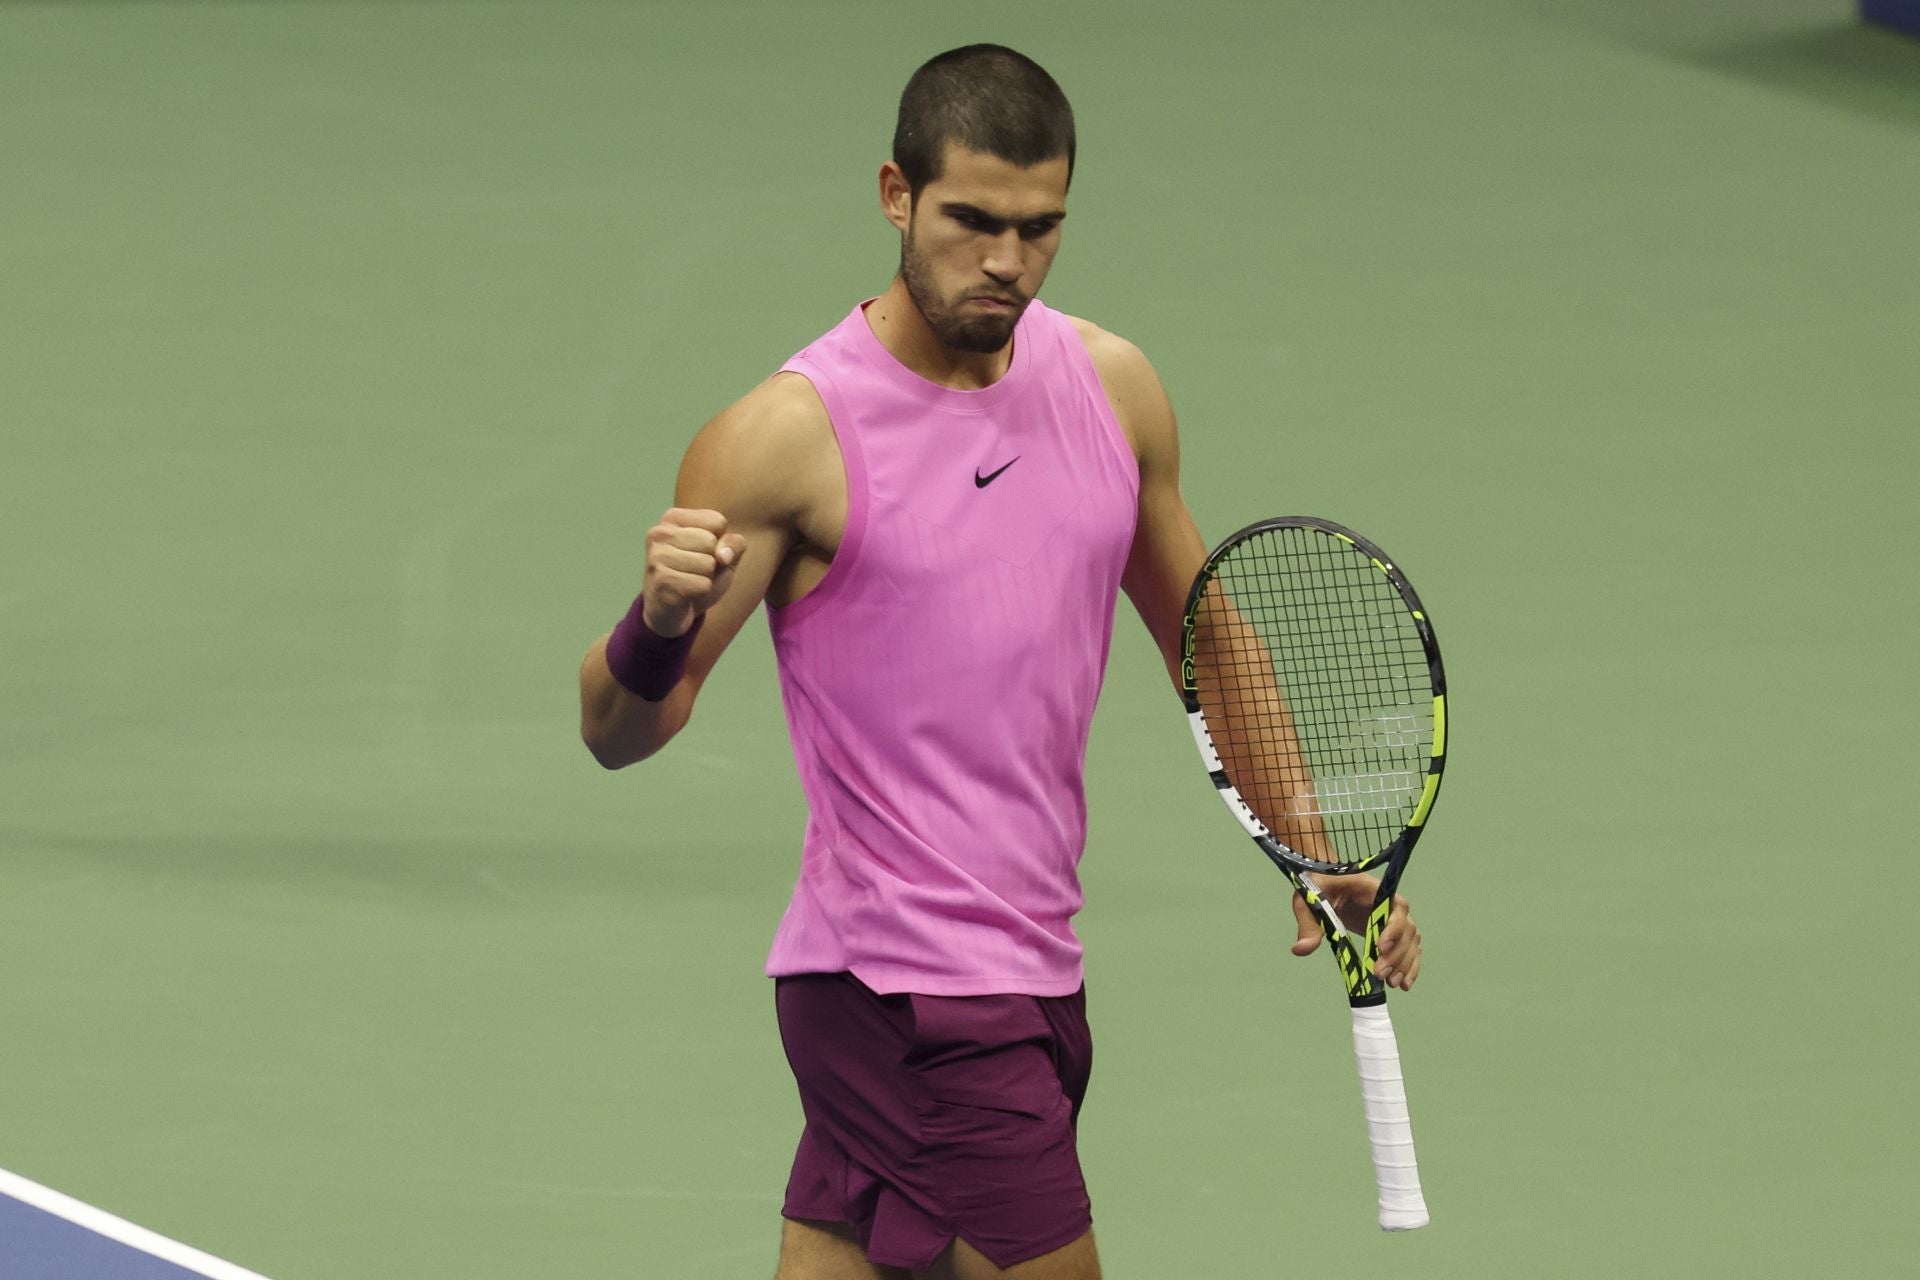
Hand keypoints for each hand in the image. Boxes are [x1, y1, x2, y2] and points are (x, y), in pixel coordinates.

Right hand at [642, 508, 747, 637]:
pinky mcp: (661, 581)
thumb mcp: (723, 554)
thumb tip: (722, 555)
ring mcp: (657, 556)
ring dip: (706, 578)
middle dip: (712, 561)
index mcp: (673, 517)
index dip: (720, 542)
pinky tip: (685, 594)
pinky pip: (702, 585)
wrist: (670, 612)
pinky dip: (701, 593)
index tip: (703, 552)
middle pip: (711, 541)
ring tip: (689, 581)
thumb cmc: (697, 575)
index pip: (717, 521)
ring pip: (707, 563)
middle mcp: (659, 532)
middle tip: (694, 571)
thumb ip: (734, 544)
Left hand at [1289, 876, 1421, 991]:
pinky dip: (1410, 965)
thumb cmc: (1318, 886)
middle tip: (1379, 973)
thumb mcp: (1307, 900)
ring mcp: (1392, 918)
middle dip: (1396, 953)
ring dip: (1405, 963)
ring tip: (1393, 984)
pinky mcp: (1391, 932)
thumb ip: (1307, 923)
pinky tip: (1404, 984)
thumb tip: (1301, 950)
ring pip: (1411, 941)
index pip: (1395, 907)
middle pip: (1406, 928)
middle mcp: (1389, 903)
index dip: (1393, 927)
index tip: (1381, 947)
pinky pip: (1409, 948)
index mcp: (1373, 889)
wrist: (1325, 883)